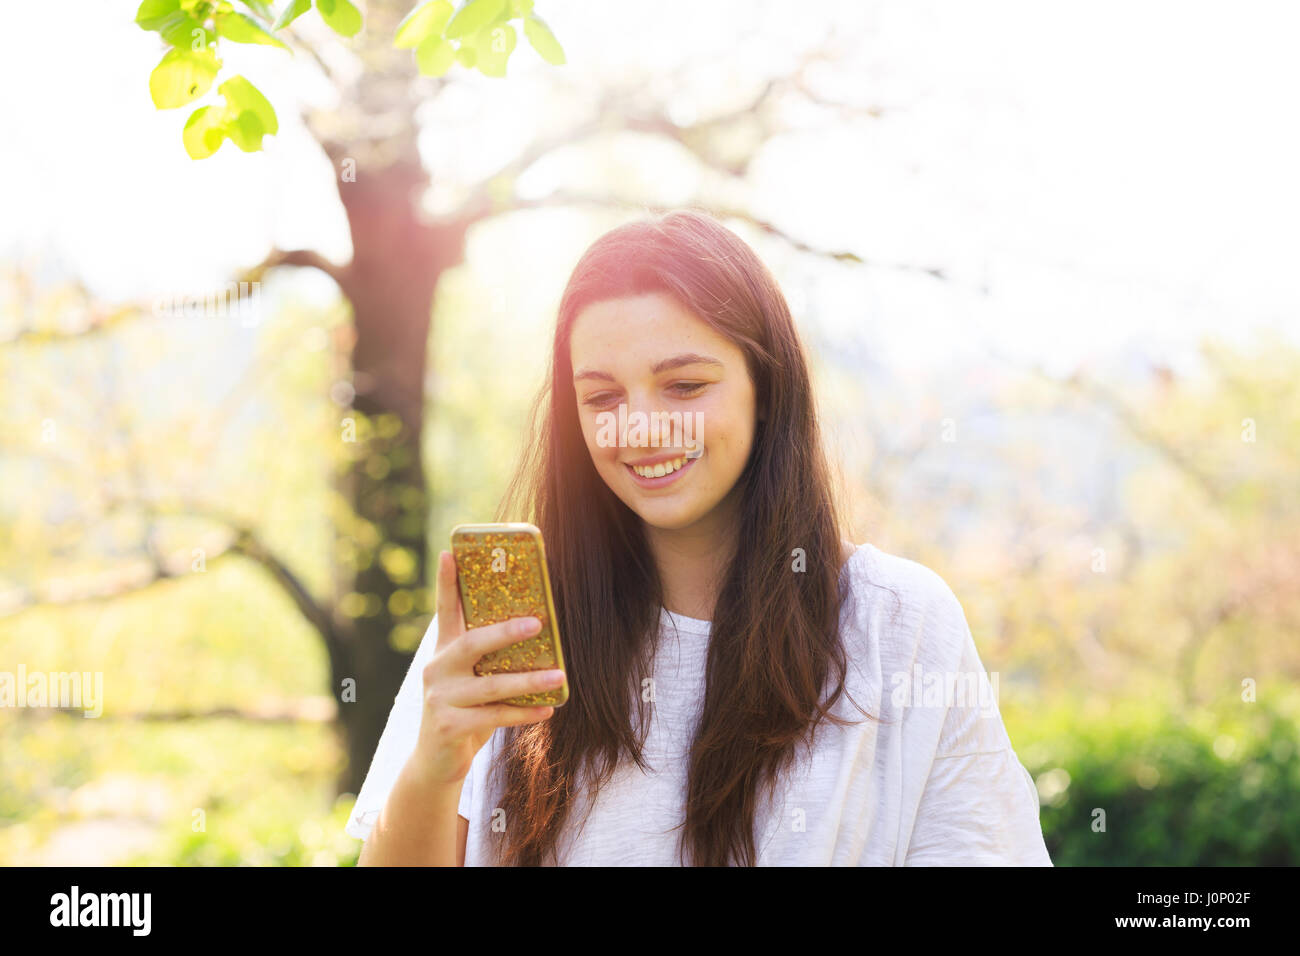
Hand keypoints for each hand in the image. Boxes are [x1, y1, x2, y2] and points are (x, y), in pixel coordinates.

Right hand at [409, 550, 563, 787]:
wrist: (435, 761)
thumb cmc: (464, 711)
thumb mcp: (472, 680)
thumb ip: (490, 659)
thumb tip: (538, 629)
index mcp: (443, 651)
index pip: (444, 610)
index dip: (446, 581)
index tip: (450, 552)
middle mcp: (436, 669)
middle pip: (471, 643)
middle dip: (505, 631)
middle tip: (537, 622)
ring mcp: (439, 698)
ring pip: (490, 685)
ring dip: (528, 680)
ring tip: (559, 676)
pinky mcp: (447, 726)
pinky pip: (493, 717)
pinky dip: (523, 713)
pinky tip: (547, 709)